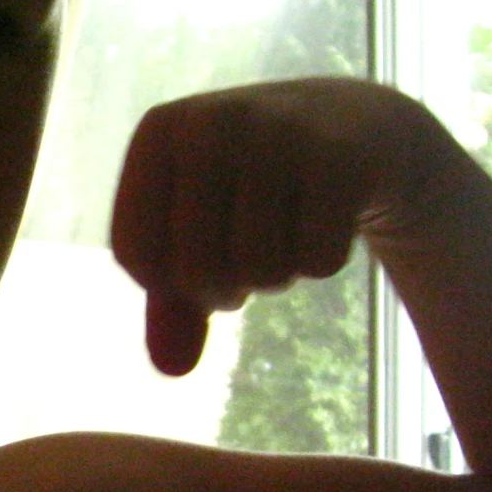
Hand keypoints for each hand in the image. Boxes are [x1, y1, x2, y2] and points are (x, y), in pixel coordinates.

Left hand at [109, 78, 447, 375]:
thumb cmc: (254, 189)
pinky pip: (316, 261)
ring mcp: (278, 133)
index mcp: (161, 131)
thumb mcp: (199, 232)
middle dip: (222, 292)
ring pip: (258, 269)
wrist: (357, 126)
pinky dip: (320, 263)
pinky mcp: (340, 158)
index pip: (135, 252)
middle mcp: (212, 122)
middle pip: (193, 269)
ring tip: (282, 236)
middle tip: (244, 266)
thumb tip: (171, 368)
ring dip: (274, 278)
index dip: (166, 287)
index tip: (194, 269)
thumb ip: (173, 304)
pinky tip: (326, 221)